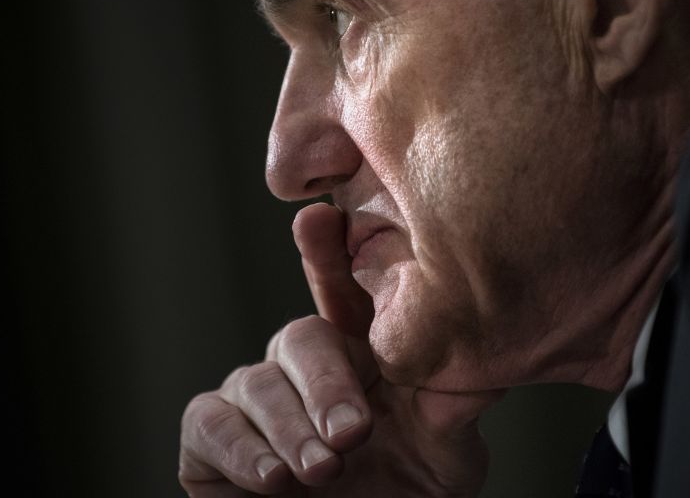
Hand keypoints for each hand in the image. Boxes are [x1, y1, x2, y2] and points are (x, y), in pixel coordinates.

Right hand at [179, 203, 502, 495]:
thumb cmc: (404, 495)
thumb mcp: (445, 456)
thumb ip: (452, 409)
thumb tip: (480, 368)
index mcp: (362, 351)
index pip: (344, 292)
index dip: (328, 255)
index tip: (320, 218)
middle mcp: (303, 365)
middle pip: (302, 338)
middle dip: (325, 382)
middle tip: (351, 433)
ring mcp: (254, 397)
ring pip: (256, 383)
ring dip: (291, 429)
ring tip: (323, 470)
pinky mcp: (209, 436)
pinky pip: (210, 421)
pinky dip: (242, 450)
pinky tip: (274, 479)